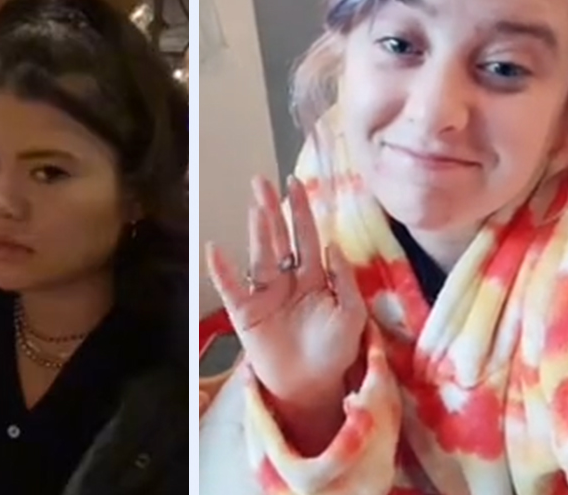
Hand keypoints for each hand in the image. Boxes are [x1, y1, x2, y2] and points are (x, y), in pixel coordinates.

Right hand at [205, 175, 366, 413]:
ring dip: (258, 233)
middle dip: (272, 209)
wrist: (311, 386)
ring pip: (260, 256)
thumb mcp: (352, 315)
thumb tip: (333, 245)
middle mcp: (287, 280)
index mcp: (314, 277)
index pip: (307, 236)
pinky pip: (232, 289)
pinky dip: (222, 271)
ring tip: (257, 208)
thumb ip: (345, 280)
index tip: (295, 182)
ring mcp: (265, 294)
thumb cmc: (334, 351)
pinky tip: (216, 251)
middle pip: (278, 238)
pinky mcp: (246, 313)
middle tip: (262, 181)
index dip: (301, 210)